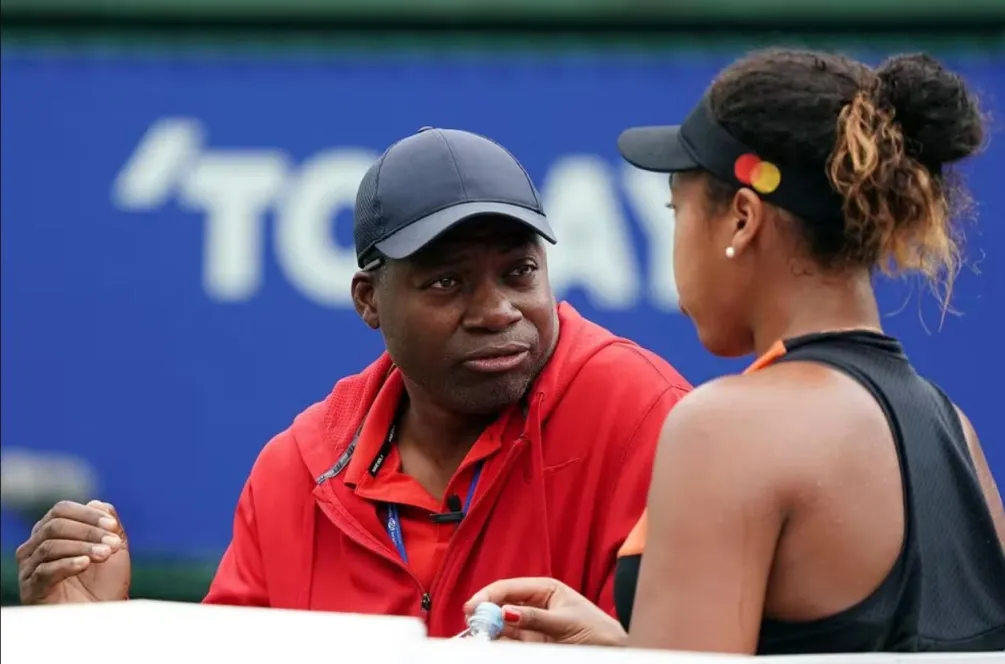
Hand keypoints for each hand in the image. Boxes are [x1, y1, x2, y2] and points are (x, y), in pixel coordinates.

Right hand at [16, 500, 130, 604]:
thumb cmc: (105, 581)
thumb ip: (109, 524)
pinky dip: (68, 564)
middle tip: (113, 544)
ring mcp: (30, 568)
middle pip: (55, 526)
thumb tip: (98, 503)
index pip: (61, 510)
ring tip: (105, 554)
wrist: (102, 613)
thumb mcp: (115, 548)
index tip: (112, 526)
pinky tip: (85, 564)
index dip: (88, 515)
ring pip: (50, 546)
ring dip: (83, 548)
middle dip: (89, 532)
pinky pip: (45, 571)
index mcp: (52, 531)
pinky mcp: (31, 589)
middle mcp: (35, 546)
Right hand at [465, 577, 626, 646]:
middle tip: (471, 623)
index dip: (488, 595)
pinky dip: (497, 641)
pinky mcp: (532, 642)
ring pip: (502, 624)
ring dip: (488, 628)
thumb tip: (507, 612)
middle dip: (484, 612)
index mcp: (544, 589)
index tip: (472, 606)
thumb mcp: (566, 622)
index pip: (509, 587)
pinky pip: (509, 640)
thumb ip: (535, 618)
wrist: (613, 651)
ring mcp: (532, 624)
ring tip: (476, 634)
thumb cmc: (598, 631)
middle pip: (501, 605)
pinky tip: (489, 642)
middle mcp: (534, 604)